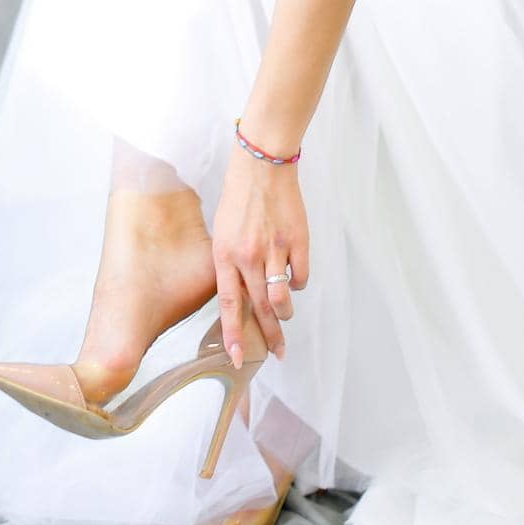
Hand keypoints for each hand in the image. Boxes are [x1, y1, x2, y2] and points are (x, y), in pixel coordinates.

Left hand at [211, 138, 309, 368]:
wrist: (261, 165)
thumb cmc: (238, 197)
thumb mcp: (222, 233)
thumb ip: (231, 265)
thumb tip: (242, 295)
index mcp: (225, 256)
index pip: (229, 305)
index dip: (233, 335)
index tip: (236, 359)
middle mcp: (248, 257)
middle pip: (260, 309)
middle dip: (270, 337)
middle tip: (278, 354)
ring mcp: (274, 250)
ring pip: (283, 298)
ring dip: (285, 311)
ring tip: (285, 312)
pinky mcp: (297, 242)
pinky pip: (301, 277)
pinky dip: (298, 282)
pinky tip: (293, 275)